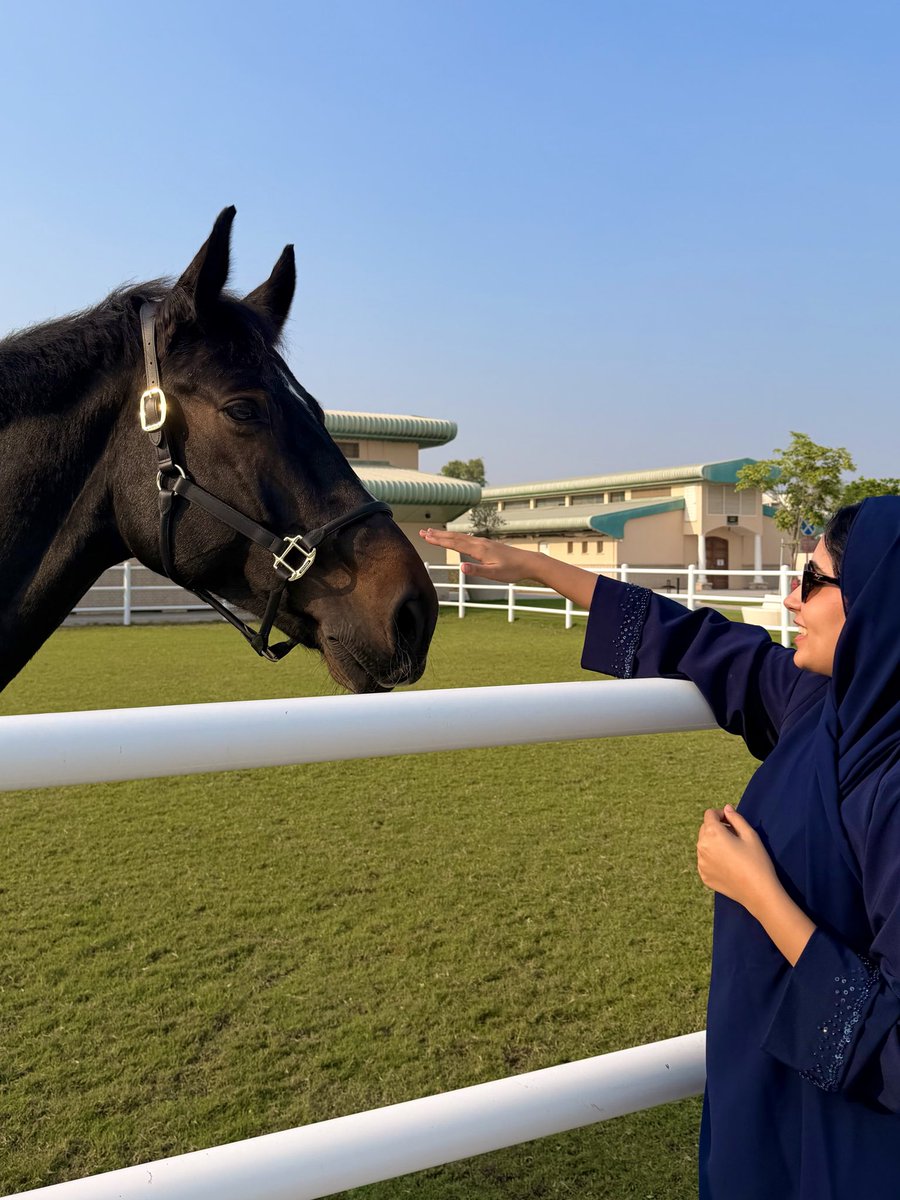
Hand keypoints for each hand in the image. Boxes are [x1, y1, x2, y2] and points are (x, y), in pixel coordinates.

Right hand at [418, 528, 540, 583]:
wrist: (528, 562)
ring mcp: (484, 543)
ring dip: (445, 535)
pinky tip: (455, 539)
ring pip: (460, 537)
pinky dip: (456, 537)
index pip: (454, 543)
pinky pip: (467, 539)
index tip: (425, 537)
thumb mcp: (494, 574)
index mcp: (479, 550)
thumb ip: (477, 570)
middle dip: (438, 535)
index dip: (439, 540)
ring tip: (434, 533)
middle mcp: (480, 543)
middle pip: (454, 537)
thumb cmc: (512, 570)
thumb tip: (461, 567)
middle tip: (423, 532)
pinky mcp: (487, 545)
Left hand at [696, 805, 780, 916]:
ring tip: (732, 851)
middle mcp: (702, 847)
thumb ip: (736, 818)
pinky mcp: (704, 876)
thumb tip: (726, 808)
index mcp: (712, 834)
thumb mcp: (750, 834)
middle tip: (734, 836)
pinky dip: (712, 858)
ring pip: (704, 845)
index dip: (720, 814)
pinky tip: (728, 864)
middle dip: (716, 828)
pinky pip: (704, 860)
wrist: (758, 892)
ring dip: (714, 843)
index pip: (709, 814)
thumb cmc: (757, 860)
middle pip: (705, 829)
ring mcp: (701, 863)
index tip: (731, 822)